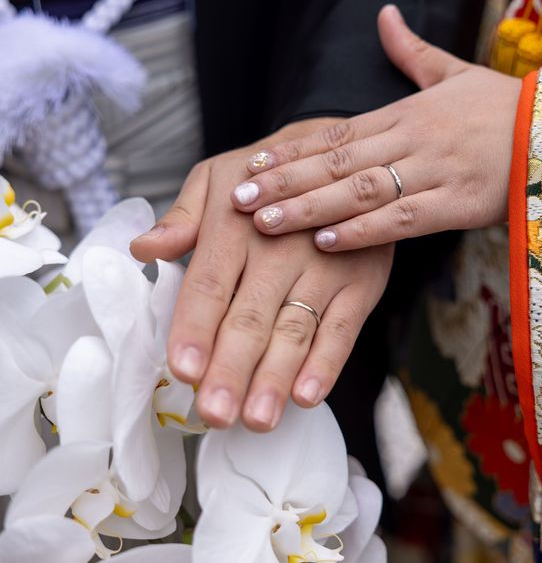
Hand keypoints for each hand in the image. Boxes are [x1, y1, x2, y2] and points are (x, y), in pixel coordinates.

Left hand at [131, 119, 392, 431]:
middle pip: (249, 317)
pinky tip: (307, 395)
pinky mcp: (359, 283)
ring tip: (257, 419)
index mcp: (235, 225)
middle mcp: (279, 249)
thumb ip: (182, 217)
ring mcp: (324, 267)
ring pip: (295, 329)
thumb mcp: (217, 178)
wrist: (337, 162)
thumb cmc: (266, 179)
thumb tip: (142, 249)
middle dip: (232, 368)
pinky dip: (326, 363)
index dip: (194, 327)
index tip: (181, 369)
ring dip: (276, 376)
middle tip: (215, 413)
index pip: (208, 284)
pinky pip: (342, 328)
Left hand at [230, 5, 521, 250]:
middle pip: (334, 163)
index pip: (333, 133)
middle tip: (240, 196)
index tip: (253, 163)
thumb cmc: (499, 109)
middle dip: (285, 181)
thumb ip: (411, 53)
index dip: (291, 150)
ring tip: (266, 222)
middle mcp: (408, 141)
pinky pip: (401, 220)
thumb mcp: (454, 74)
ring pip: (359, 191)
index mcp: (402, 114)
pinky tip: (327, 242)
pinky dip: (363, 232)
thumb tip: (383, 17)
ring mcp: (430, 172)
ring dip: (310, 208)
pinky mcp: (453, 204)